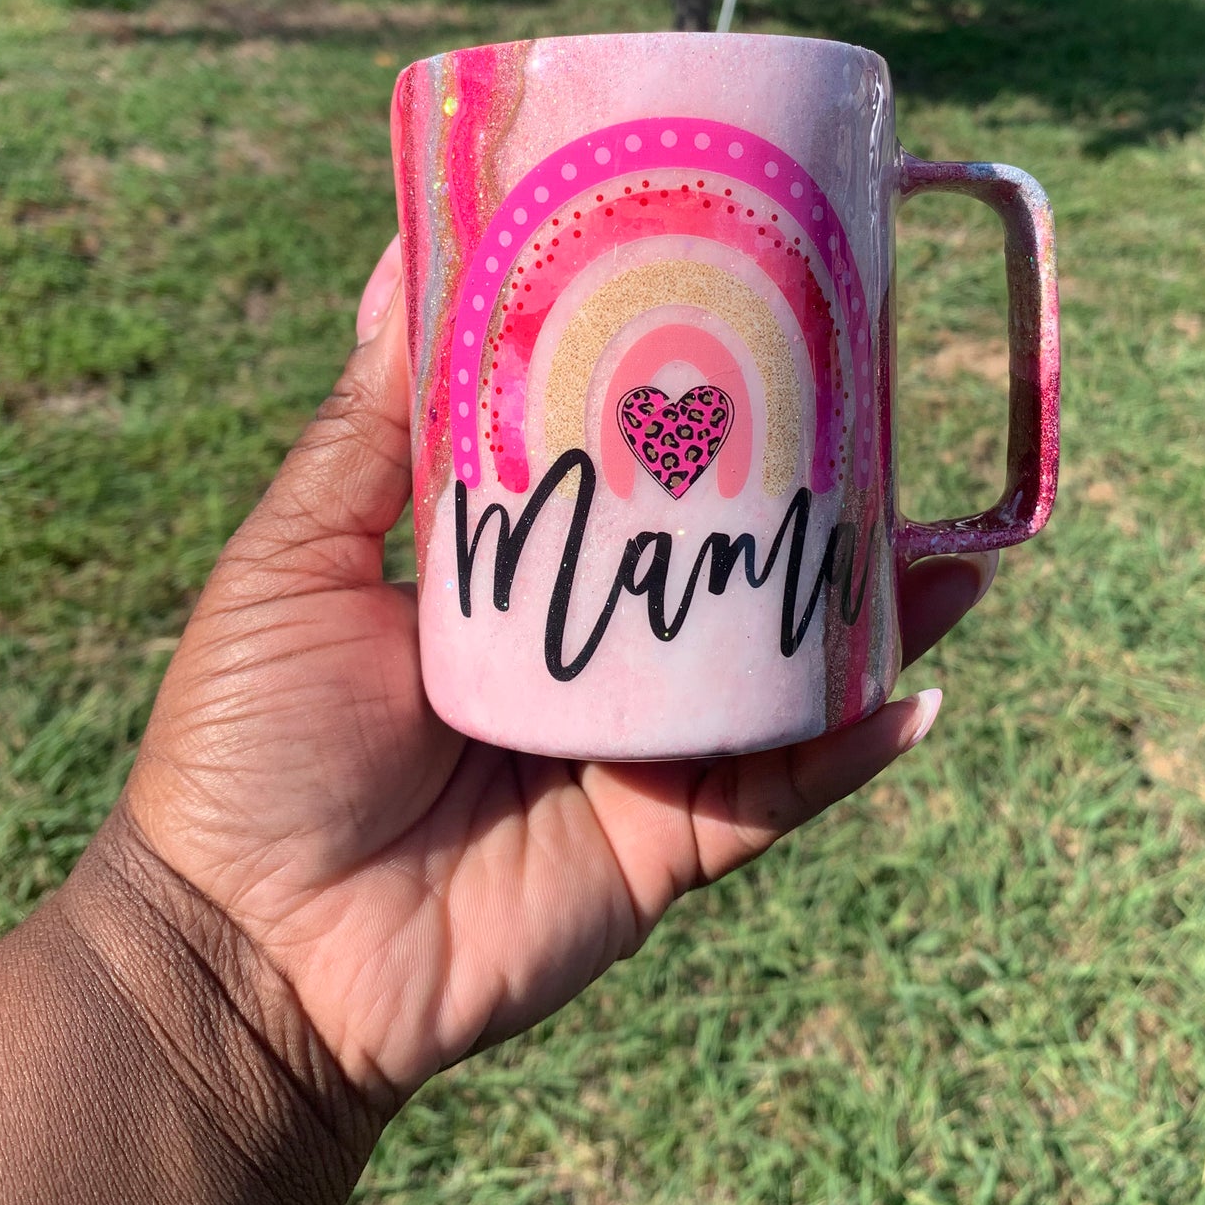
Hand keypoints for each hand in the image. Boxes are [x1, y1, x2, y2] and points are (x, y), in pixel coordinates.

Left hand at [121, 237, 994, 1098]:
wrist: (250, 949)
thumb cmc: (248, 742)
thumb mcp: (298, 556)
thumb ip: (368, 425)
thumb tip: (403, 255)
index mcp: (511, 581)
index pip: (622, 478)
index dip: (690, 409)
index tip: (759, 324)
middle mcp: (588, 658)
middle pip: (721, 570)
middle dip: (811, 506)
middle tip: (887, 417)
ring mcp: (636, 752)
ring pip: (776, 673)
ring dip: (868, 618)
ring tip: (956, 549)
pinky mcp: (665, 843)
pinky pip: (782, 790)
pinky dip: (853, 747)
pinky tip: (921, 690)